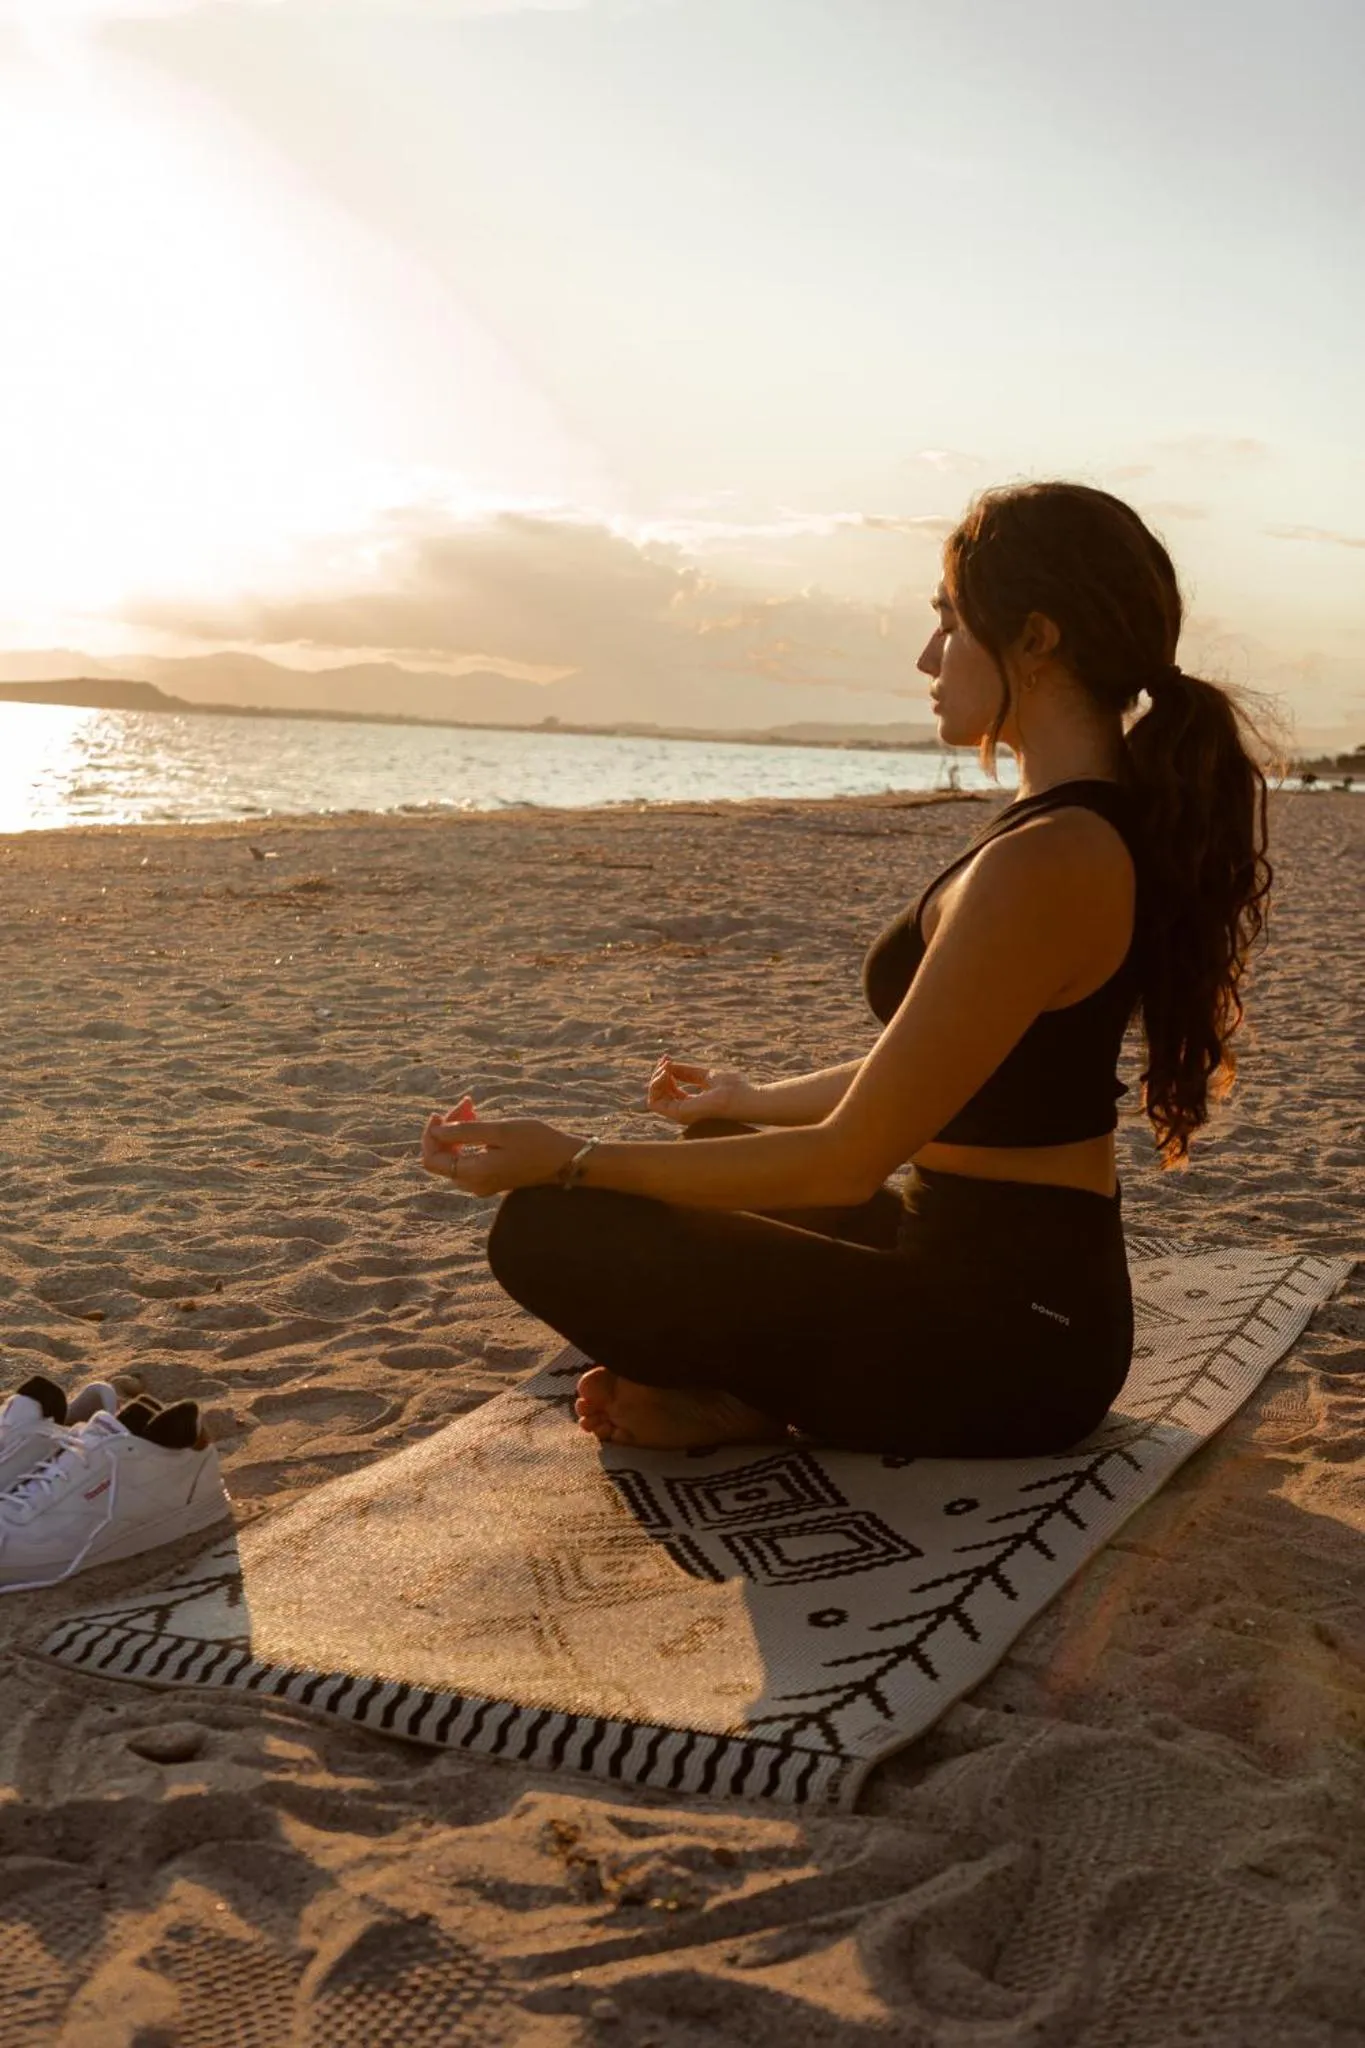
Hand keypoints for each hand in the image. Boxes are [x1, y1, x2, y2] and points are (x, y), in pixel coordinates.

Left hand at [421, 1102, 580, 1194]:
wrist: (566, 1159)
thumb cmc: (536, 1141)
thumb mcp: (500, 1130)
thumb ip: (464, 1131)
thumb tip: (435, 1131)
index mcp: (474, 1173)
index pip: (431, 1159)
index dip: (430, 1135)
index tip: (441, 1113)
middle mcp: (474, 1184)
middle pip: (441, 1157)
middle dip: (446, 1129)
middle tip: (466, 1104)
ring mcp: (482, 1184)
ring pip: (454, 1157)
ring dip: (458, 1132)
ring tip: (474, 1109)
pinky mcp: (491, 1179)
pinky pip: (468, 1159)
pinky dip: (468, 1140)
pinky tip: (481, 1123)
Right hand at [647, 1055, 750, 1125]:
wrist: (744, 1097)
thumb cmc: (733, 1089)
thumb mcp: (706, 1075)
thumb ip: (687, 1073)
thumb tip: (669, 1065)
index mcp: (692, 1104)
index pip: (669, 1090)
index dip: (666, 1073)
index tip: (668, 1058)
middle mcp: (685, 1111)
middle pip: (660, 1094)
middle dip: (658, 1074)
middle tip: (666, 1060)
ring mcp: (681, 1114)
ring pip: (654, 1098)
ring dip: (656, 1079)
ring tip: (665, 1066)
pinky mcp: (679, 1114)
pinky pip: (655, 1102)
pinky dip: (657, 1086)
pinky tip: (666, 1072)